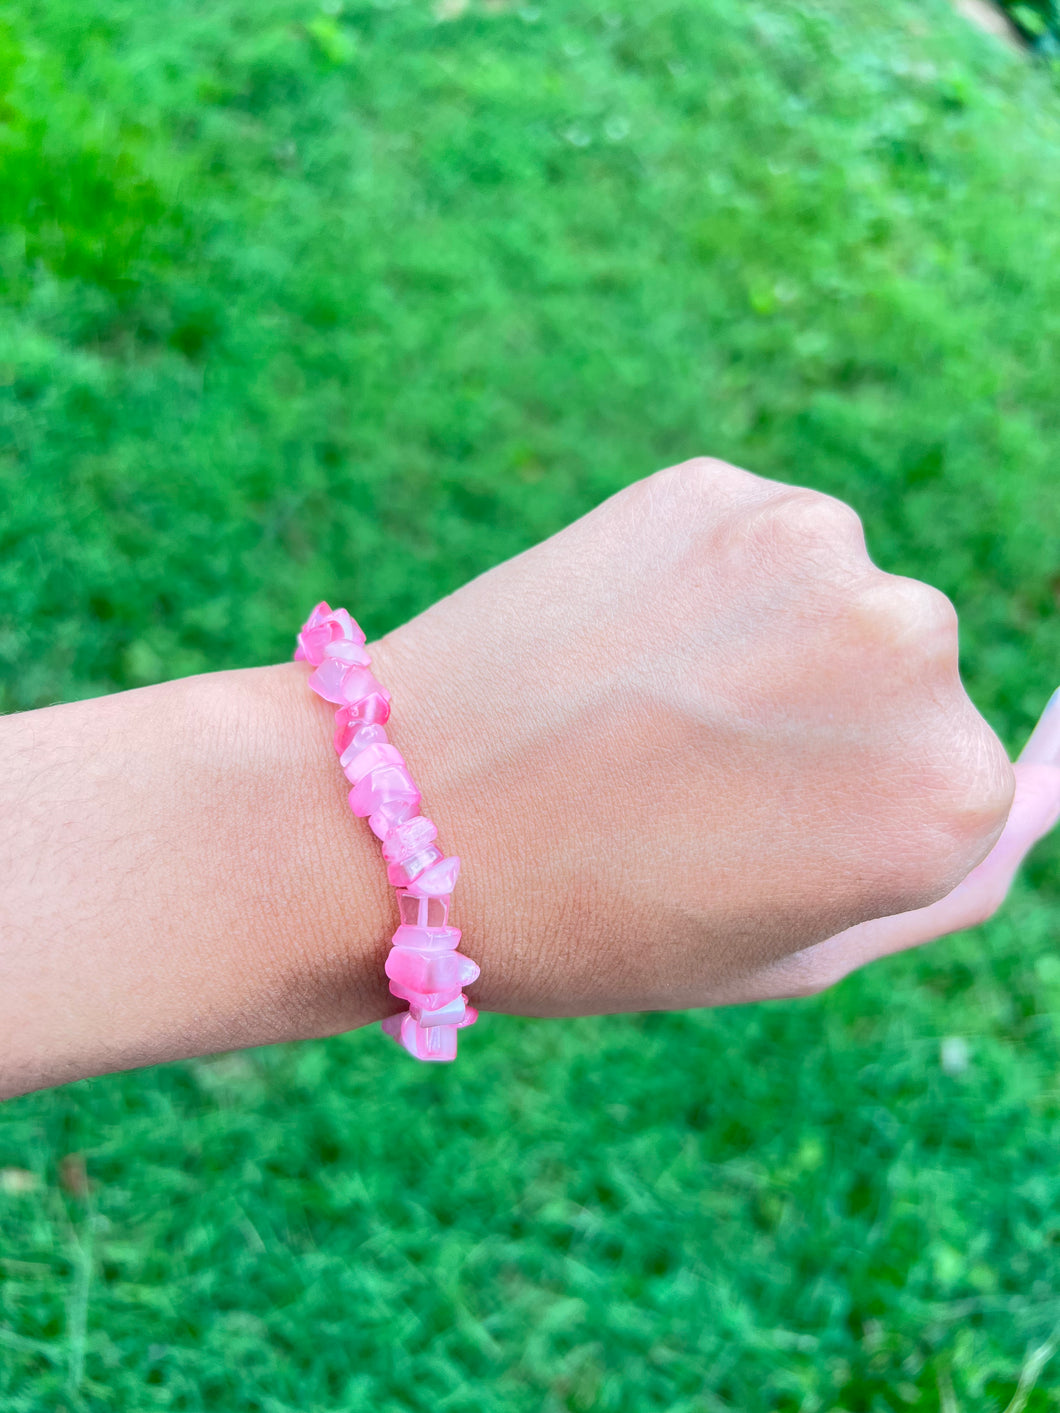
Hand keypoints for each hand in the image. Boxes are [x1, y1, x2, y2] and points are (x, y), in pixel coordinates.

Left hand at [369, 458, 1018, 1017]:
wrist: (394, 825)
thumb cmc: (604, 922)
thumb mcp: (805, 950)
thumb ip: (950, 871)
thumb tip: (1040, 770)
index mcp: (946, 793)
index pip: (953, 779)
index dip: (842, 806)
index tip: (754, 823)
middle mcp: (908, 648)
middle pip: (906, 668)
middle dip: (822, 710)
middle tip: (687, 767)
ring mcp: (812, 550)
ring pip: (829, 591)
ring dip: (765, 635)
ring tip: (642, 703)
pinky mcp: (714, 488)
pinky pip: (751, 539)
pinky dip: (704, 581)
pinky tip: (616, 639)